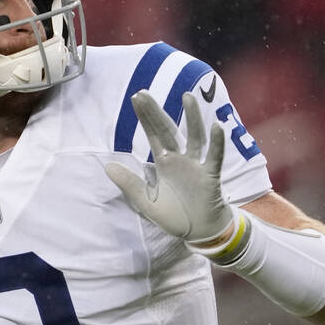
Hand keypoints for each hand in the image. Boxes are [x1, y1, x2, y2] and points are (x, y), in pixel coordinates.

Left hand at [104, 90, 232, 243]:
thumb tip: (107, 166)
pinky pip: (215, 157)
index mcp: (164, 163)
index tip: (136, 98)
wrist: (199, 232)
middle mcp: (180, 159)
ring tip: (188, 97)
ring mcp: (197, 165)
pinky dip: (217, 143)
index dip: (146, 118)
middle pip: (168, 131)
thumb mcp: (146, 201)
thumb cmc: (174, 214)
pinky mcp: (210, 176)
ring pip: (195, 137)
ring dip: (193, 118)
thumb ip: (129, 183)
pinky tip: (216, 126)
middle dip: (156, 113)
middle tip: (144, 93)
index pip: (153, 135)